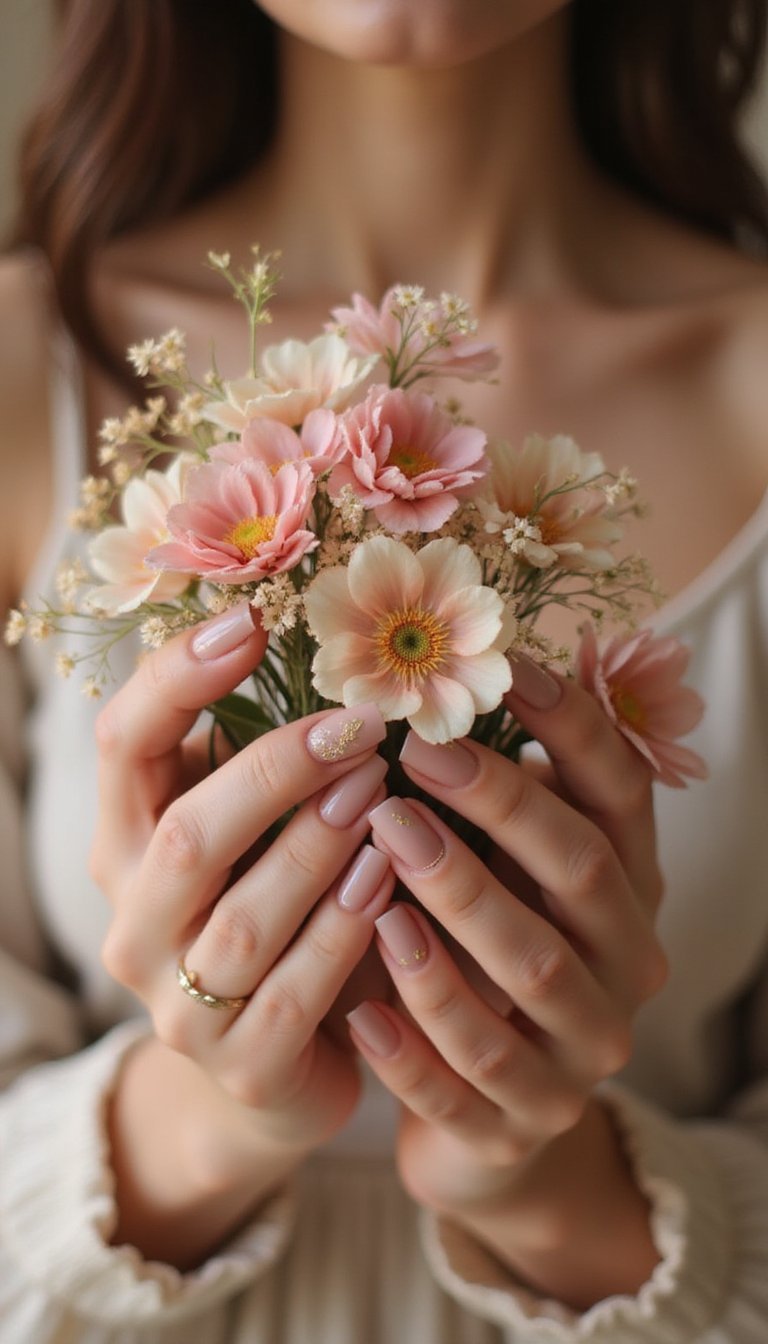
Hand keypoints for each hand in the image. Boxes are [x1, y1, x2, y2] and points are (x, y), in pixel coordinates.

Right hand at [93, 603, 394, 1172]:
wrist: (268, 1067)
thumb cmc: (271, 912)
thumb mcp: (248, 832)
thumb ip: (256, 760)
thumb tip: (326, 646)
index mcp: (124, 844)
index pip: (122, 745)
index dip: (178, 679)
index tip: (250, 623)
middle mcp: (134, 923)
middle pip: (184, 834)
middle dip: (276, 771)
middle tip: (359, 725)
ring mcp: (180, 1004)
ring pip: (244, 920)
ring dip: (319, 848)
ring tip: (383, 792)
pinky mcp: (242, 1066)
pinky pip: (295, 997)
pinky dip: (345, 933)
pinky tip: (389, 884)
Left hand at [346, 656, 667, 1300]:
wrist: (491, 1117)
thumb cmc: (484, 956)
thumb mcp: (505, 877)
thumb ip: (491, 803)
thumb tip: (431, 683)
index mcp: (627, 886)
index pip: (621, 793)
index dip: (571, 726)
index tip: (504, 668)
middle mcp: (624, 963)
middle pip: (581, 872)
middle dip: (501, 807)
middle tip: (415, 756)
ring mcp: (582, 1052)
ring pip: (531, 975)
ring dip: (456, 909)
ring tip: (379, 857)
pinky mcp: (522, 1126)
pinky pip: (470, 1083)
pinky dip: (414, 1045)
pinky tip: (356, 1009)